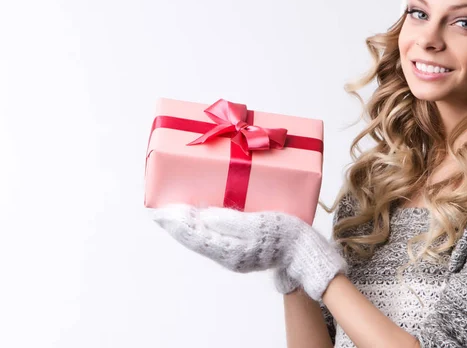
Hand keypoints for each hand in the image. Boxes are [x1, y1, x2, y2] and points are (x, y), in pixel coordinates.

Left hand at [149, 204, 346, 300]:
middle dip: (176, 226)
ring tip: (172, 217)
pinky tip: (197, 224)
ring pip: (203, 242)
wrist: (305, 252)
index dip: (177, 222)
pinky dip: (201, 232)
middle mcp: (229, 256)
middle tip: (158, 213)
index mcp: (232, 249)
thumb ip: (230, 221)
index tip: (161, 211)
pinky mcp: (242, 253)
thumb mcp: (259, 223)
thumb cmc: (286, 233)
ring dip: (186, 229)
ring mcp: (235, 257)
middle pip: (196, 240)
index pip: (196, 235)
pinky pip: (214, 243)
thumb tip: (202, 216)